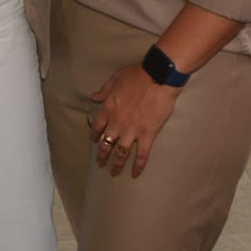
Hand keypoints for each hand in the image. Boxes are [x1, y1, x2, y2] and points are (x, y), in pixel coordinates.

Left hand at [90, 63, 179, 178]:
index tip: (94, 141)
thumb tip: (93, 98)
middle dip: (102, 155)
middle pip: (106, 143)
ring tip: (114, 173)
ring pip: (120, 153)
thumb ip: (104, 90)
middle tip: (100, 164)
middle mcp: (117, 123)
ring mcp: (132, 131)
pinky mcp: (147, 136)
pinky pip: (141, 155)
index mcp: (108, 108)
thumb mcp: (115, 78)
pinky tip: (135, 175)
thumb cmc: (137, 75)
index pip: (97, 126)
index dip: (94, 135)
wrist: (157, 77)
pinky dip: (138, 167)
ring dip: (116, 165)